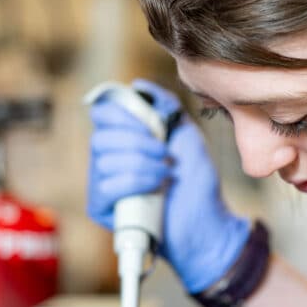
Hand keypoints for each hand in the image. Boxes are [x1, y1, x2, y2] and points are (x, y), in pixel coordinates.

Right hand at [87, 79, 250, 292]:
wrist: (205, 221)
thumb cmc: (195, 180)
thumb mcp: (185, 133)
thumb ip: (164, 105)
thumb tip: (138, 85)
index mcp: (124, 137)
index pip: (102, 113)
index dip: (122, 114)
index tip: (150, 124)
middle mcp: (107, 157)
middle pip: (101, 136)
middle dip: (138, 141)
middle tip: (164, 152)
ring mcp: (102, 183)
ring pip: (104, 161)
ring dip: (143, 164)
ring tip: (166, 173)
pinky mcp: (101, 208)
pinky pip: (108, 186)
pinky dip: (137, 183)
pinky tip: (157, 189)